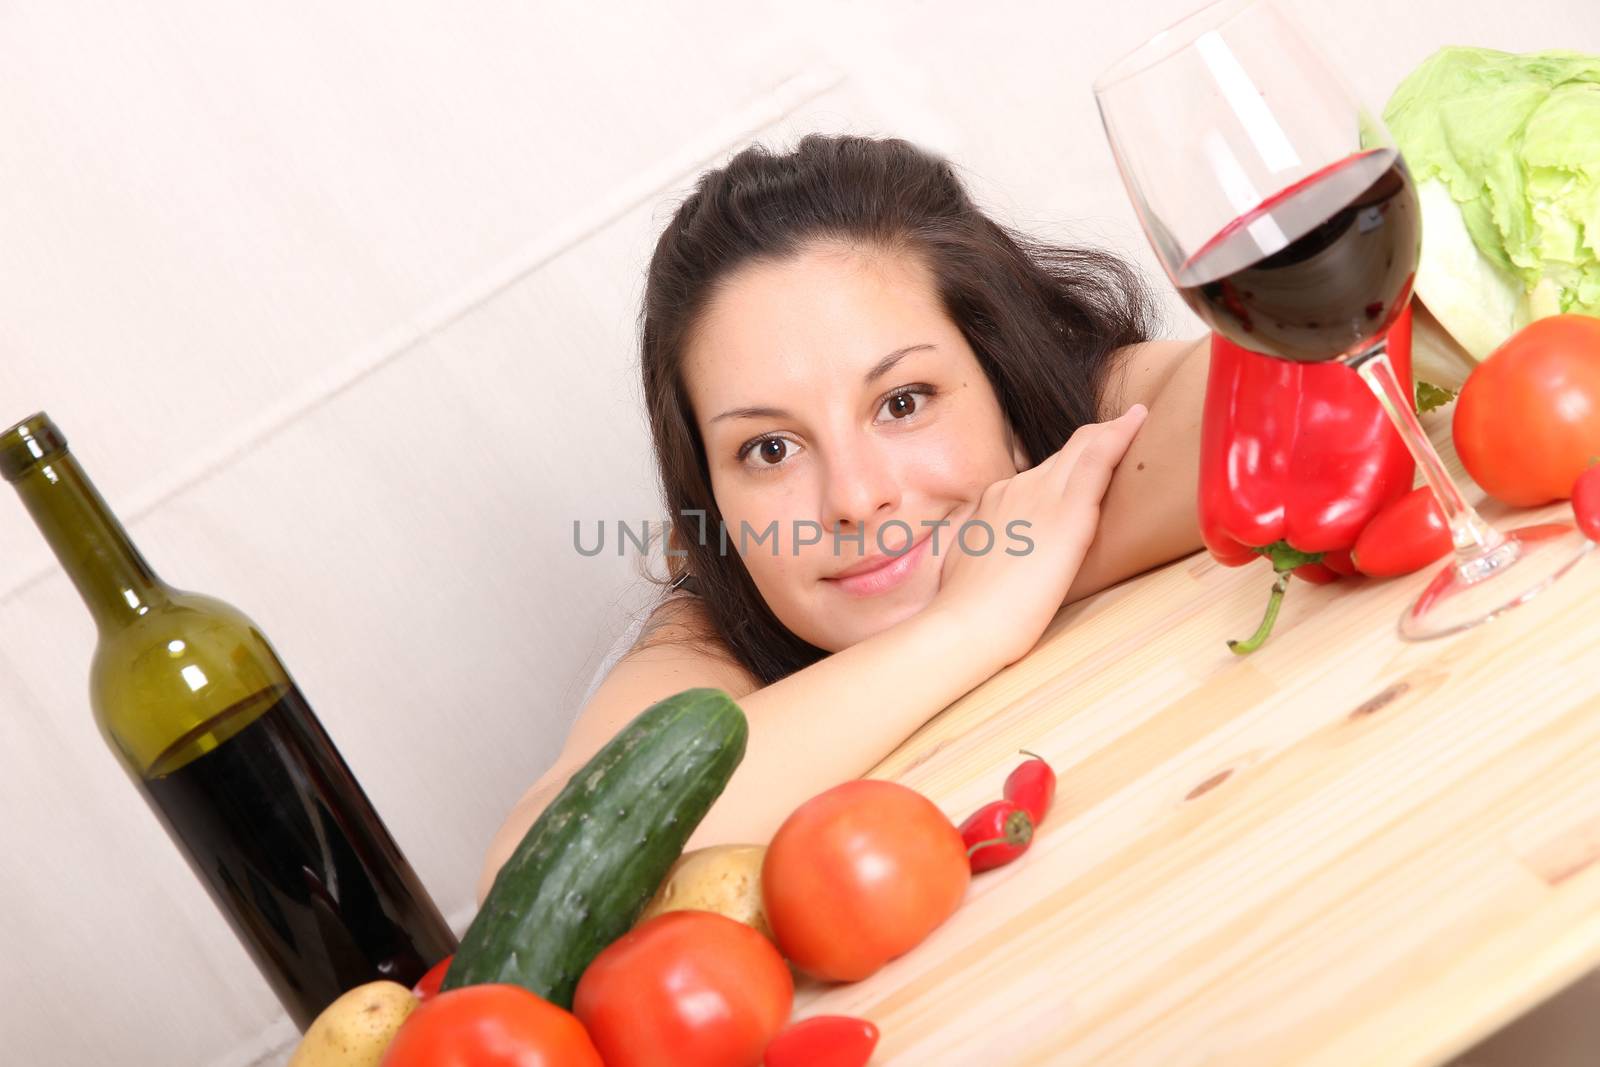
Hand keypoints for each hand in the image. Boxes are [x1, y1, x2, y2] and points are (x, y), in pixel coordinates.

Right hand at [928, 405, 1147, 666]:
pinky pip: (1097, 459)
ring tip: (1134, 421)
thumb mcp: (966, 564)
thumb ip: (985, 546)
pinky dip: (1120, 436)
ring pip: (1081, 449)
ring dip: (1109, 434)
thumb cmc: (966, 610)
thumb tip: (990, 551)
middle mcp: (1016, 488)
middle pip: (1062, 454)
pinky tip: (1139, 420)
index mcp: (994, 503)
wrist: (966, 622)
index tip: (1086, 456)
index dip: (1066, 462)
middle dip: (1094, 438)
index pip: (1038, 474)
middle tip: (1125, 426)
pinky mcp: (1068, 512)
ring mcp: (1041, 495)